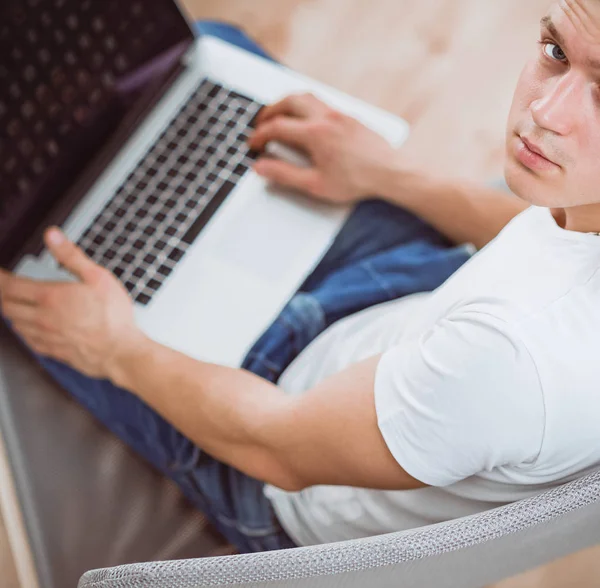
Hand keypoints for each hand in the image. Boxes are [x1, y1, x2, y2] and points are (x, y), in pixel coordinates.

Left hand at [0, 228, 144, 379]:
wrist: (120, 351)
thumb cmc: (113, 316)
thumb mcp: (98, 277)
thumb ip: (71, 256)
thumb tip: (52, 236)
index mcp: (50, 297)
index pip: (10, 286)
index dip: (0, 278)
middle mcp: (42, 318)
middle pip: (7, 306)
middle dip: (2, 295)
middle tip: (5, 287)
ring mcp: (46, 336)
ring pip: (15, 324)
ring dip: (12, 312)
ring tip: (16, 304)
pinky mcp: (53, 351)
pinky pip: (28, 340)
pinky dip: (24, 331)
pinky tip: (31, 327)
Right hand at [249, 93, 400, 203]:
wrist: (390, 172)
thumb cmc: (357, 181)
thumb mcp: (315, 185)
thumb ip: (284, 175)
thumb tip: (261, 167)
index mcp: (314, 134)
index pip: (277, 127)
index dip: (259, 135)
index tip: (252, 144)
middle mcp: (325, 117)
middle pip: (288, 101)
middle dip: (269, 111)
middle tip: (260, 124)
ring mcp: (339, 114)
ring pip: (306, 96)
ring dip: (287, 103)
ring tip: (278, 115)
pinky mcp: (349, 116)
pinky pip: (321, 102)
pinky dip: (305, 105)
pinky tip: (305, 118)